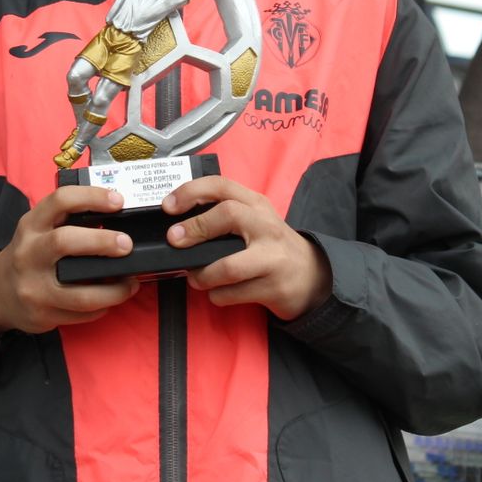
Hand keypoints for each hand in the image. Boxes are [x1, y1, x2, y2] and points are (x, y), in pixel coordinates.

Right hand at [0, 187, 140, 333]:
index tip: (118, 202)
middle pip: (65, 242)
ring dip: (113, 290)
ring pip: (80, 293)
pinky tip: (111, 299)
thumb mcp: (38, 229)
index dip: (92, 197)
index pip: (60, 201)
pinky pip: (80, 314)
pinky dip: (102, 307)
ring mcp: (34, 287)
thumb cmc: (29, 255)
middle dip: (102, 242)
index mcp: (32, 225)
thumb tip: (116, 215)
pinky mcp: (42, 314)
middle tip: (127, 245)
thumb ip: (67, 220)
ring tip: (130, 283)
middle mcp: (29, 253)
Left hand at [163, 177, 330, 320]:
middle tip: (174, 241)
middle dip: (195, 228)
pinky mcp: (273, 287)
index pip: (222, 186)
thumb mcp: (253, 221)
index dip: (191, 192)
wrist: (312, 276)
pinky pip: (232, 293)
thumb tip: (176, 223)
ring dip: (202, 275)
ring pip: (227, 266)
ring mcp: (272, 257)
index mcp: (256, 204)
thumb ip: (223, 214)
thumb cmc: (271, 246)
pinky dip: (217, 295)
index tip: (168, 206)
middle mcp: (266, 226)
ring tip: (196, 278)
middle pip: (227, 215)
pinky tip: (218, 292)